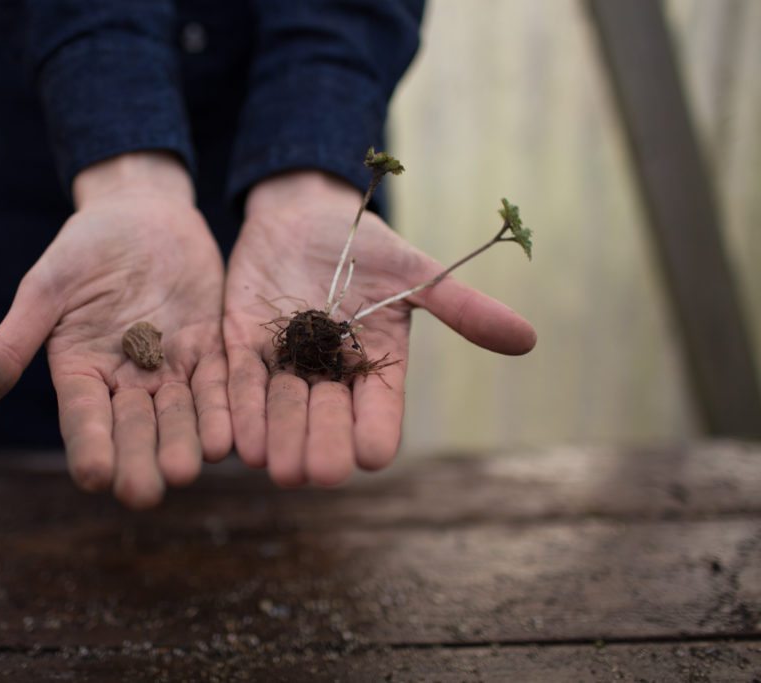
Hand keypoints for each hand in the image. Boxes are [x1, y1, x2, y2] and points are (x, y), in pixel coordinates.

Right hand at [0, 153, 230, 507]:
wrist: (142, 212)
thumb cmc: (84, 247)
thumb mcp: (44, 289)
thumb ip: (12, 345)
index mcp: (80, 372)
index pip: (83, 419)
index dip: (88, 446)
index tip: (92, 477)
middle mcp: (125, 381)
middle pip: (134, 428)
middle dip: (139, 460)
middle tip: (145, 493)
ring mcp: (170, 369)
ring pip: (178, 415)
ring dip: (183, 443)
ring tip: (187, 471)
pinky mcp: (208, 351)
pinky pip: (217, 385)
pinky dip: (221, 410)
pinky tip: (228, 437)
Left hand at [224, 171, 535, 486]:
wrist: (302, 216)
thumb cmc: (365, 247)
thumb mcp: (414, 272)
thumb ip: (460, 307)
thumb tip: (528, 339)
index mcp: (376, 366)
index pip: (379, 413)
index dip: (375, 434)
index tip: (371, 454)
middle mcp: (329, 378)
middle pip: (327, 425)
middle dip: (323, 447)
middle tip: (318, 472)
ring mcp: (284, 368)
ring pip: (281, 415)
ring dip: (280, 440)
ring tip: (275, 465)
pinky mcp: (242, 352)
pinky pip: (240, 388)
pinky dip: (240, 415)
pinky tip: (239, 442)